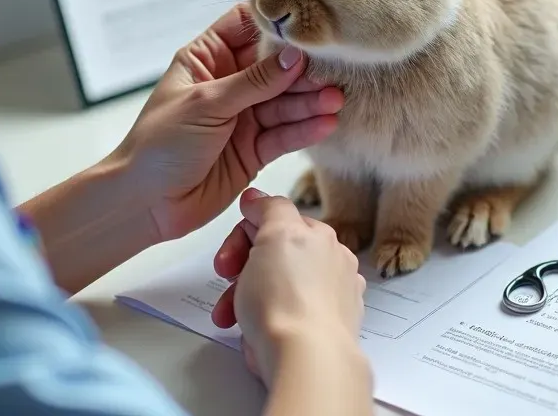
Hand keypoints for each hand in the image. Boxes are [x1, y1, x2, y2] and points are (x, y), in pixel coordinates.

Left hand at [117, 4, 343, 242]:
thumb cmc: (159, 145)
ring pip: (284, 102)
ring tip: (335, 100)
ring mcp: (242, 117)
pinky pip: (284, 134)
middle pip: (273, 67)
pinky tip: (325, 124)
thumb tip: (294, 57)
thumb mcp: (206, 104)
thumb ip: (254, 82)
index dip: (273, 24)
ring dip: (309, 101)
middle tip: (331, 72)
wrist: (146, 203)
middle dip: (301, 69)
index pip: (244, 26)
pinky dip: (304, 130)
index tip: (305, 24)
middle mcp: (227, 84)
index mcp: (205, 59)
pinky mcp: (254, 149)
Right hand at [210, 189, 365, 382]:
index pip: (277, 223)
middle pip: (274, 258)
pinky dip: (264, 324)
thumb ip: (269, 208)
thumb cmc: (288, 298)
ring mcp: (328, 302)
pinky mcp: (320, 334)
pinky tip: (255, 335)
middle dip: (241, 270)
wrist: (305, 360)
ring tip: (228, 318)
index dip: (245, 236)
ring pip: (274, 291)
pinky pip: (281, 321)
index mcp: (322, 238)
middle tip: (226, 283)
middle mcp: (331, 267)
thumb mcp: (275, 233)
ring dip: (243, 299)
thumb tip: (259, 196)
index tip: (228, 257)